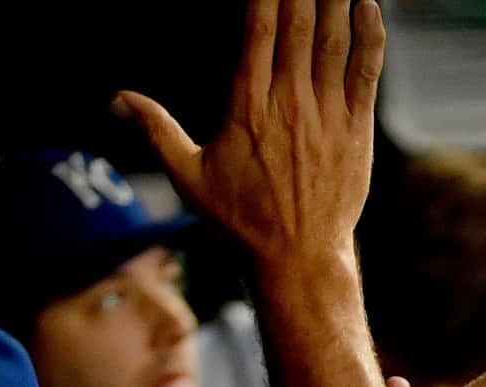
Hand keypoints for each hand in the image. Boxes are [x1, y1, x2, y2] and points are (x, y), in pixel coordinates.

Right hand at [113, 0, 384, 266]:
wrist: (297, 261)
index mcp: (247, 105)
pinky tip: (369, 9)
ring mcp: (326, 117)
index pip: (257, 30)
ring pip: (333, 43)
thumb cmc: (241, 223)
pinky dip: (370, 40)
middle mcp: (288, 103)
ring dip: (335, 2)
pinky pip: (365, 75)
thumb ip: (155, 130)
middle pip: (297, 26)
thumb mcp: (188, 176)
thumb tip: (116, 98)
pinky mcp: (356, 134)